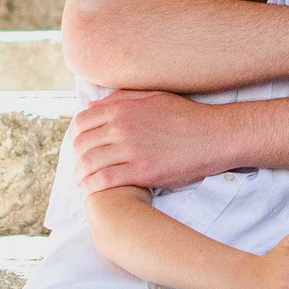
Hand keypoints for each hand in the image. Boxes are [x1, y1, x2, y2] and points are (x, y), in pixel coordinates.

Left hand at [70, 91, 221, 191]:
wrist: (213, 136)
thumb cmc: (185, 116)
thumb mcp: (152, 97)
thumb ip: (120, 99)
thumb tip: (91, 105)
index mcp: (122, 108)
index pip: (82, 121)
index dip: (74, 135)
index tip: (77, 146)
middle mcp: (122, 127)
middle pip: (82, 144)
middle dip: (76, 157)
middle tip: (78, 167)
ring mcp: (131, 150)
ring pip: (90, 163)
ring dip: (80, 175)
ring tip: (81, 182)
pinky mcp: (142, 171)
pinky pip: (106, 180)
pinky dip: (92, 187)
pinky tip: (90, 191)